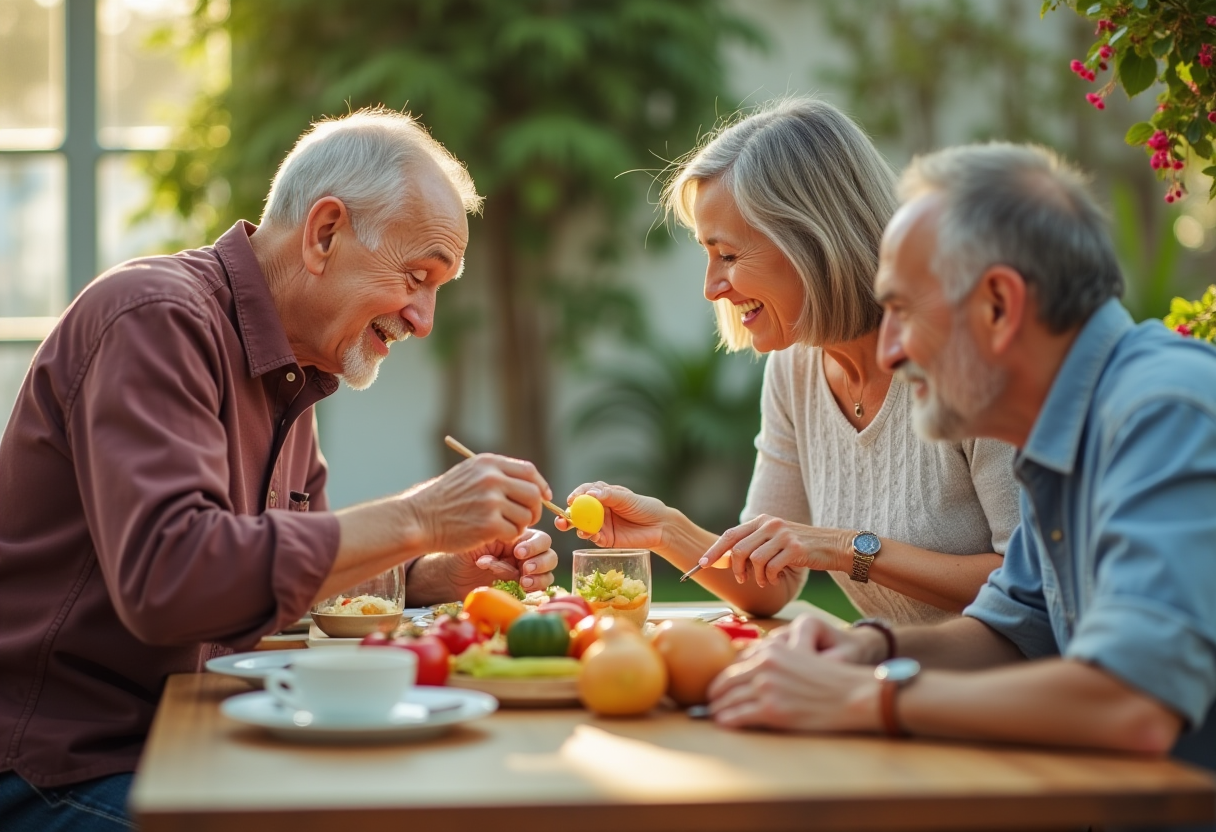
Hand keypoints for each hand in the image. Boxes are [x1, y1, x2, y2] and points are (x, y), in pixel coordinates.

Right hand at [402, 453, 549, 553]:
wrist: (418, 519)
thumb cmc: (443, 500)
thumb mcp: (468, 475)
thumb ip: (496, 475)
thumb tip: (532, 484)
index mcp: (488, 463)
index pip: (529, 471)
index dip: (540, 485)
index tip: (543, 497)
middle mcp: (492, 478)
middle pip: (533, 493)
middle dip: (535, 509)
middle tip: (526, 519)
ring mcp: (491, 501)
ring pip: (526, 515)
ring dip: (520, 525)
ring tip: (503, 527)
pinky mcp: (489, 525)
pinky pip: (514, 532)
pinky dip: (509, 537)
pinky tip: (494, 535)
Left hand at [422, 528, 558, 600]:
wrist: (451, 577)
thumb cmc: (461, 554)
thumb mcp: (477, 543)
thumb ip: (495, 542)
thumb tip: (512, 550)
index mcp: (516, 536)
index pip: (537, 537)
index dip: (533, 546)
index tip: (518, 553)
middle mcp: (524, 551)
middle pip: (548, 552)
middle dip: (540, 561)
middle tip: (525, 569)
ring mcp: (524, 568)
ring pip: (548, 570)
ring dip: (540, 576)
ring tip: (524, 582)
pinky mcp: (522, 585)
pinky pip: (540, 585)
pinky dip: (536, 586)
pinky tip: (522, 587)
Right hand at [553, 482, 670, 550]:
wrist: (659, 527)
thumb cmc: (644, 507)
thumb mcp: (627, 498)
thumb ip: (609, 496)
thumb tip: (590, 494)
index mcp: (603, 495)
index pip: (584, 493)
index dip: (576, 496)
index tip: (572, 499)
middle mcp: (598, 510)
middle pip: (578, 511)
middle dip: (567, 515)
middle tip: (561, 519)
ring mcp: (601, 525)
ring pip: (582, 525)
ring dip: (576, 527)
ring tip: (578, 528)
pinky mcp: (605, 539)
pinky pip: (593, 537)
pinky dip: (590, 536)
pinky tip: (592, 534)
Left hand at [697, 515, 850, 587]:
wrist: (834, 545)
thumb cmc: (802, 547)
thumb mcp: (776, 540)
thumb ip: (755, 545)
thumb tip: (728, 561)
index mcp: (763, 520)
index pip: (731, 534)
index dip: (714, 550)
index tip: (702, 563)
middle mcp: (771, 524)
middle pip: (738, 549)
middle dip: (735, 569)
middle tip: (742, 579)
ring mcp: (783, 535)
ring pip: (754, 560)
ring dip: (756, 576)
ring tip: (766, 580)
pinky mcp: (795, 548)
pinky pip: (771, 567)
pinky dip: (771, 578)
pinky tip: (777, 579)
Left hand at [707, 619, 879, 732]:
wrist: (853, 695)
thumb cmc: (830, 679)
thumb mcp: (800, 657)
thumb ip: (775, 661)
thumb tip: (750, 671)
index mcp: (771, 651)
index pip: (735, 665)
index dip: (722, 679)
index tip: (717, 688)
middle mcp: (765, 665)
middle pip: (725, 681)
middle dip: (715, 695)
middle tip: (709, 703)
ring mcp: (767, 688)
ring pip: (728, 700)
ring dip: (717, 710)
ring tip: (714, 716)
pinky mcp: (771, 710)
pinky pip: (738, 716)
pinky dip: (727, 721)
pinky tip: (724, 723)